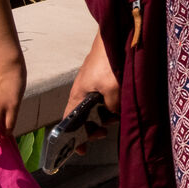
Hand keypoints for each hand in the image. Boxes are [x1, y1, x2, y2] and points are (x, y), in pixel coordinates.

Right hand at [65, 34, 120, 151]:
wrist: (114, 37)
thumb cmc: (108, 63)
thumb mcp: (111, 88)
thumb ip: (111, 106)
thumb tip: (113, 114)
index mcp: (77, 95)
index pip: (68, 122)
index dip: (72, 138)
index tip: (81, 150)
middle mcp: (82, 91)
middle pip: (83, 117)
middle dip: (93, 127)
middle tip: (104, 131)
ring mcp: (93, 84)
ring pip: (96, 107)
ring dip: (104, 116)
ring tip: (116, 118)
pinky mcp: (103, 78)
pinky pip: (104, 98)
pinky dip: (111, 105)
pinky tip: (120, 106)